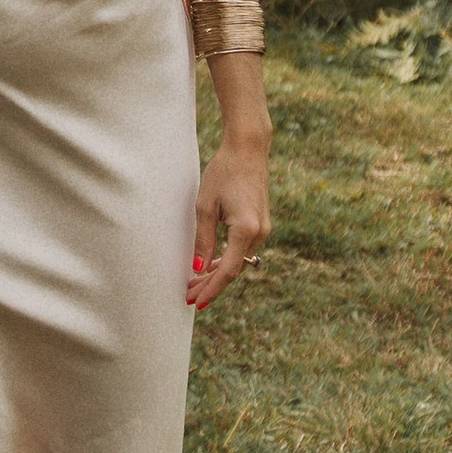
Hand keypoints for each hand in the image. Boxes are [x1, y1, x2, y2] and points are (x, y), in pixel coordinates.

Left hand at [188, 134, 270, 307]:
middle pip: (234, 270)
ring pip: (239, 261)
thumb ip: (203, 239)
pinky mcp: (260, 224)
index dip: (211, 289)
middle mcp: (259, 233)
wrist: (247, 150)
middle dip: (211, 285)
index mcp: (245, 230)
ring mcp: (262, 229)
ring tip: (195, 284)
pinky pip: (243, 250)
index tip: (196, 302)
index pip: (228, 271)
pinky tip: (210, 265)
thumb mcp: (205, 206)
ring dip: (218, 273)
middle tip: (189, 296)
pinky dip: (227, 259)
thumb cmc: (223, 173)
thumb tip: (199, 268)